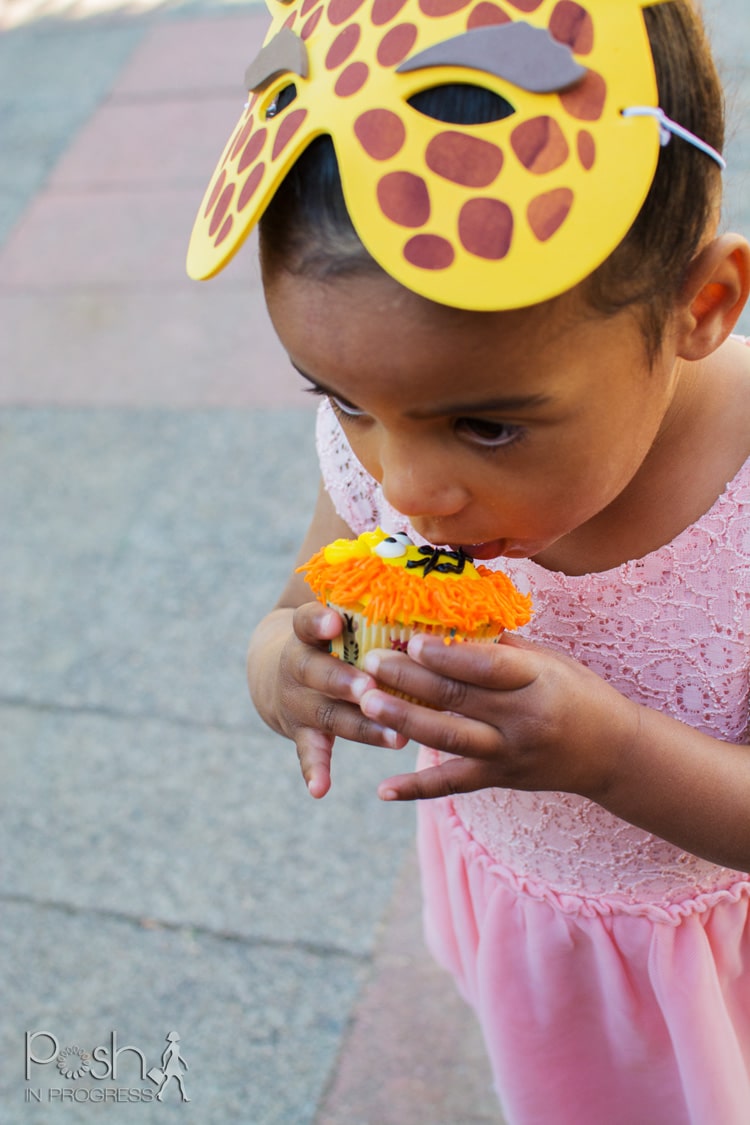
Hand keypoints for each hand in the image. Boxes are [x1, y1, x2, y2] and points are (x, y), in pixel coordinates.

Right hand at [274, 602, 407, 797]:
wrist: (277, 670)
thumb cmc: (334, 636)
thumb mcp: (339, 612)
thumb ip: (374, 596)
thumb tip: (437, 557)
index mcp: (309, 631)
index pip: (307, 621)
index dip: (318, 623)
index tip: (335, 622)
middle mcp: (299, 664)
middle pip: (316, 672)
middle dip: (344, 682)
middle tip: (370, 689)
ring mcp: (298, 701)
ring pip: (328, 715)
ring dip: (359, 727)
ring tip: (392, 738)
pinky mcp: (301, 731)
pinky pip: (309, 753)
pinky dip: (314, 770)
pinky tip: (321, 789)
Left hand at [358, 633, 639, 801]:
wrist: (614, 753)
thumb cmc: (579, 693)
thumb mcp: (551, 661)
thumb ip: (502, 647)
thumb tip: (450, 623)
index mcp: (537, 681)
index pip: (486, 666)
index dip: (445, 653)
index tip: (409, 637)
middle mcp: (523, 720)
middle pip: (458, 698)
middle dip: (409, 678)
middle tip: (370, 661)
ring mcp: (510, 754)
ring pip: (449, 738)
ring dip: (404, 720)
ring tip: (367, 703)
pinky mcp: (501, 779)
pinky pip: (454, 785)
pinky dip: (417, 789)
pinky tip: (383, 790)